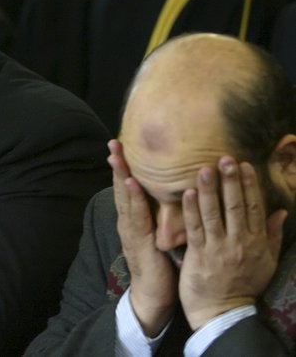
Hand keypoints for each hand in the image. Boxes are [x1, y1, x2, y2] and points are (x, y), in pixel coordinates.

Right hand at [109, 140, 177, 335]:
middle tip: (113, 142)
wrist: (154, 296)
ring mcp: (131, 230)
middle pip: (121, 187)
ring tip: (116, 154)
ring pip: (124, 197)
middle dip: (117, 164)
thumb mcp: (161, 235)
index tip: (122, 145)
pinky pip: (136, 215)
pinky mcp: (138, 240)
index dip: (125, 166)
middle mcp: (128, 221)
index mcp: (135, 218)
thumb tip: (176, 194)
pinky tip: (132, 183)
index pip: (129, 187)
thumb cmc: (162, 265)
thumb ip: (162, 216)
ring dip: (120, 174)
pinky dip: (133, 197)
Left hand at [179, 157, 286, 328]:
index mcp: (256, 242)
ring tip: (204, 169)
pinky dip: (191, 209)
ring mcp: (219, 248)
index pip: (255, 208)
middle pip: (236, 206)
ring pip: (214, 213)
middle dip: (231, 181)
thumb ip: (272, 235)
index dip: (249, 185)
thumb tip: (281, 211)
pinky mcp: (199, 254)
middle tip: (226, 158)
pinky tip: (188, 193)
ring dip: (209, 190)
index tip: (244, 165)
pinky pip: (195, 228)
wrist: (222, 312)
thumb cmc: (243, 284)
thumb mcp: (266, 262)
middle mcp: (240, 242)